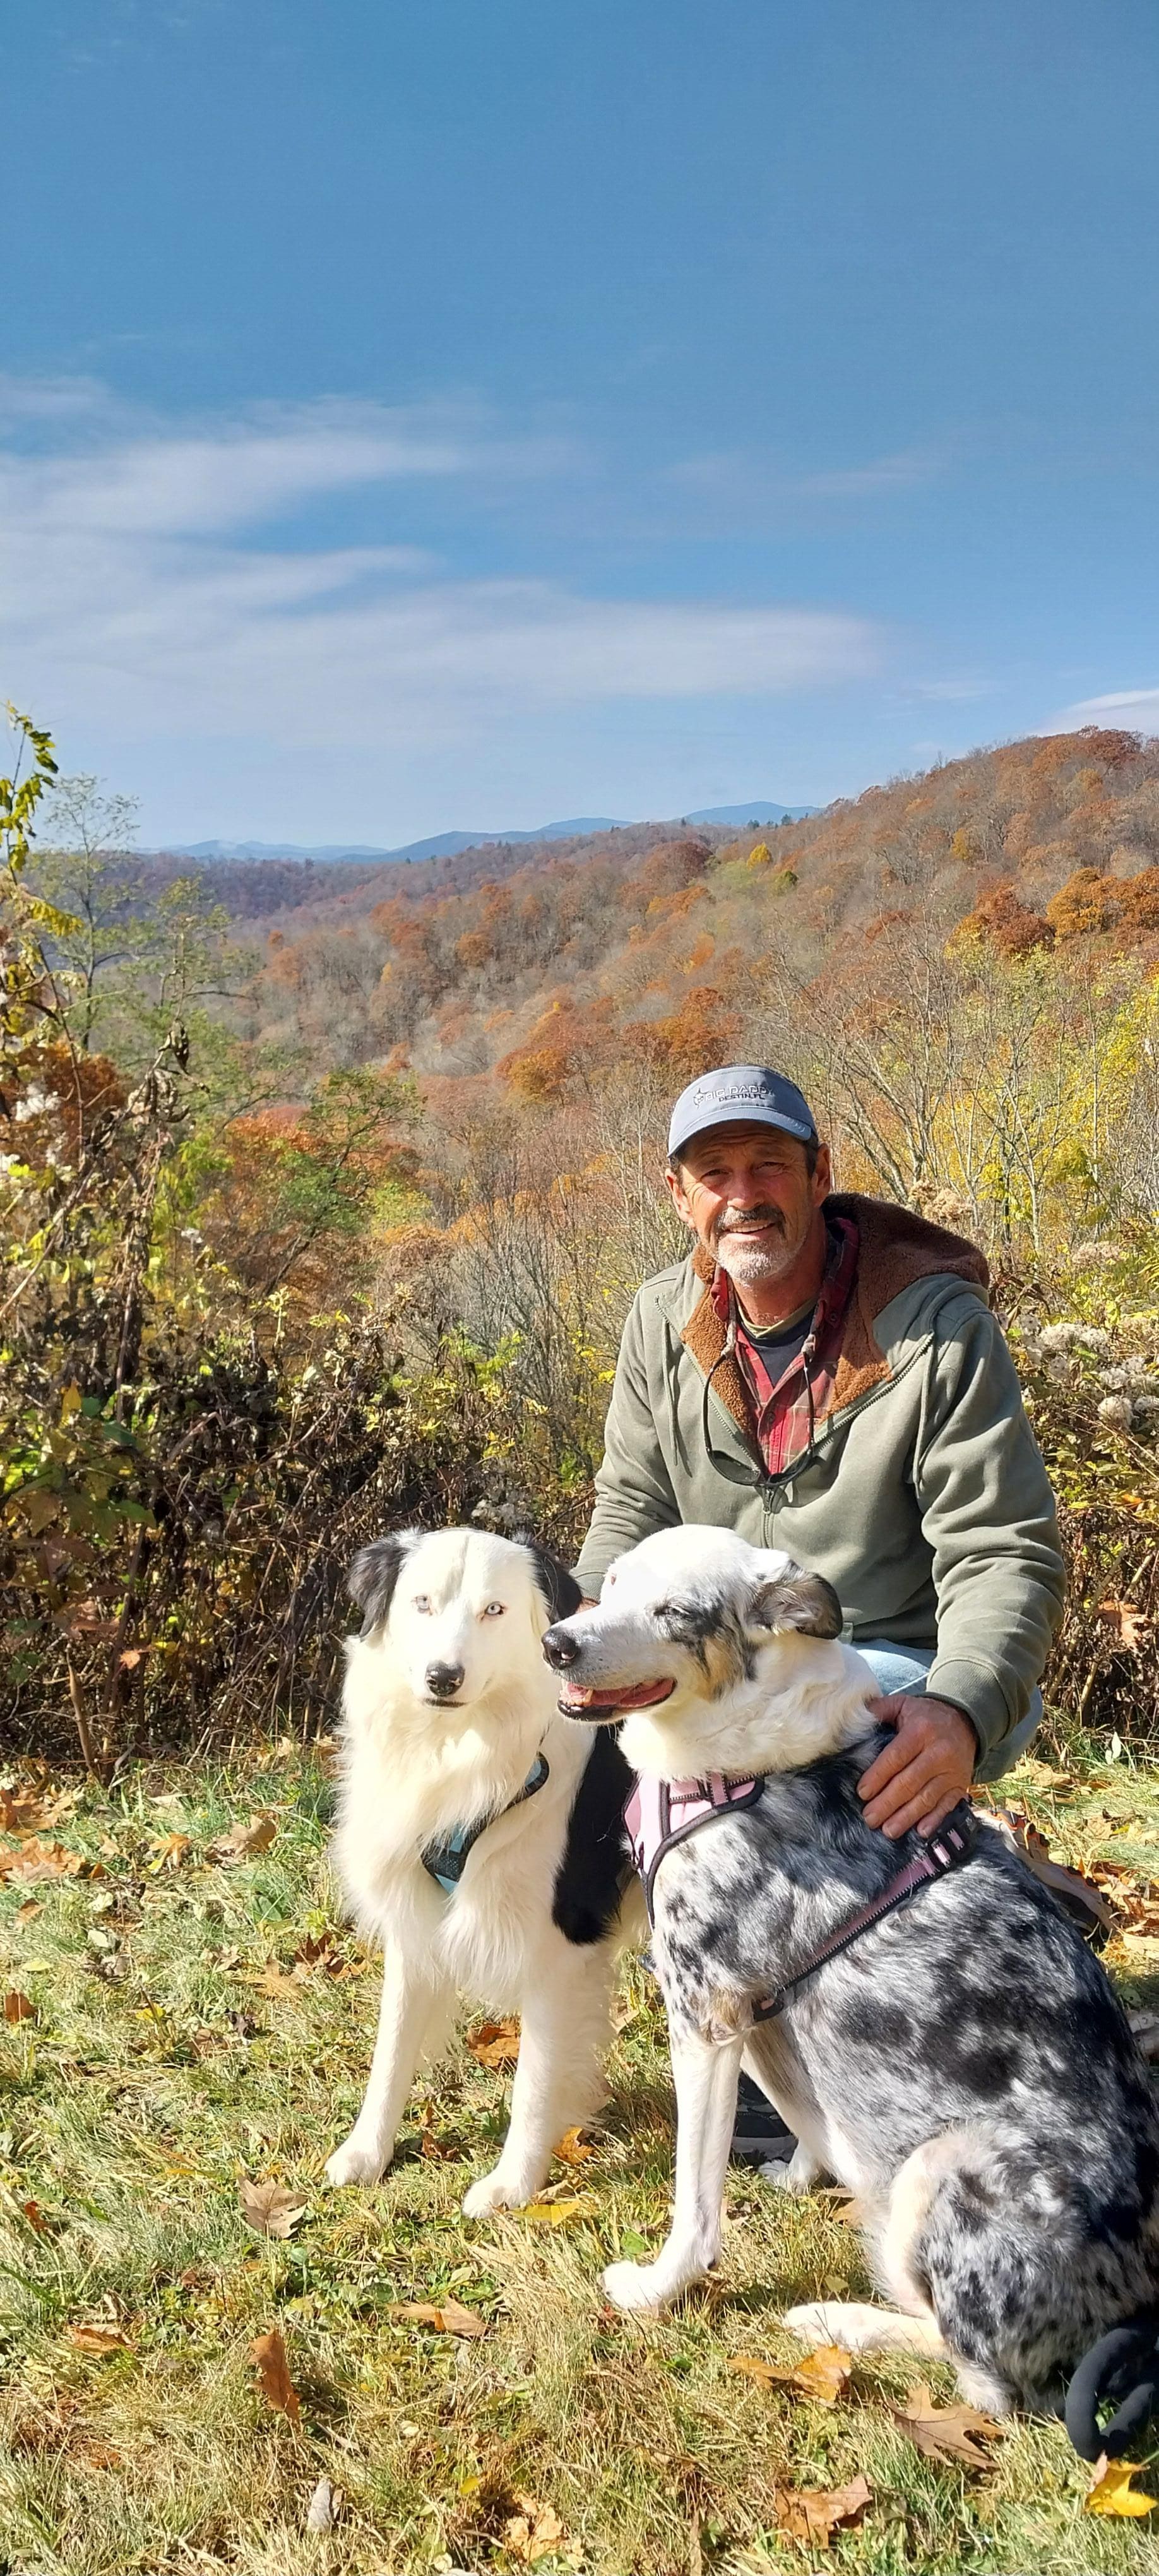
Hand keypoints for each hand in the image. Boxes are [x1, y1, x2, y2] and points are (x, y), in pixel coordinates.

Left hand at [858, 1695, 976, 1839]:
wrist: (965, 1720)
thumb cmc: (925, 1716)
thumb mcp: (902, 1704)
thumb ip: (878, 1710)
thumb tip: (853, 1719)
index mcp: (920, 1730)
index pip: (896, 1757)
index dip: (878, 1777)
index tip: (862, 1793)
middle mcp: (939, 1752)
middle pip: (909, 1782)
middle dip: (887, 1803)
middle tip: (869, 1818)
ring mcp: (952, 1771)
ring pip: (927, 1798)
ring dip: (906, 1817)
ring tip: (888, 1830)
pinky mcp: (961, 1784)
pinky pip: (948, 1805)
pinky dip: (935, 1820)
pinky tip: (920, 1831)